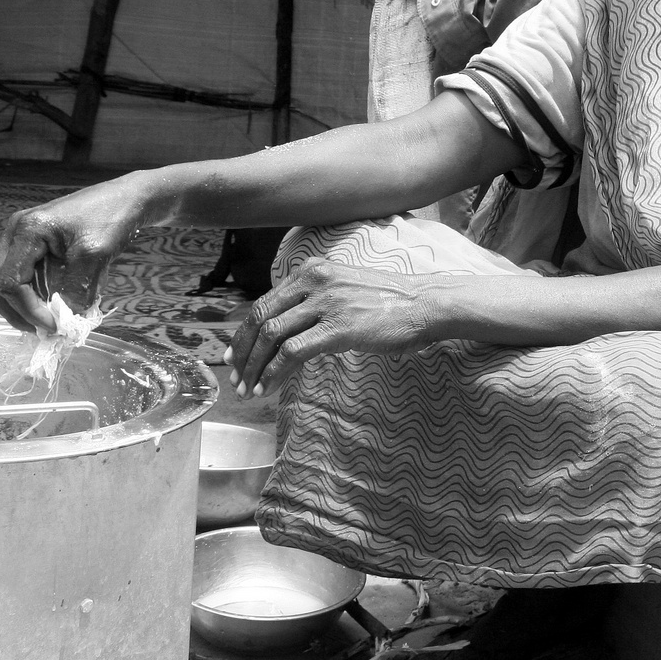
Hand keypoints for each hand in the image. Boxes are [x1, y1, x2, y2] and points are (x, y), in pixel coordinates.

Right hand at [0, 178, 147, 332]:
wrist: (127, 198)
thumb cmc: (112, 217)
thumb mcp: (96, 254)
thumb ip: (77, 289)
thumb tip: (65, 320)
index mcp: (27, 231)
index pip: (8, 282)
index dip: (28, 311)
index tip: (56, 326)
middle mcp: (16, 234)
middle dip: (19, 313)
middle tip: (49, 329)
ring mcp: (23, 239)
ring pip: (8, 284)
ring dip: (28, 306)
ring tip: (56, 318)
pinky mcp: (34, 246)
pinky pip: (25, 278)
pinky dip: (39, 295)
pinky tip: (61, 302)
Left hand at [226, 257, 441, 397]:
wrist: (424, 304)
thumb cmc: (390, 302)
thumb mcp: (345, 288)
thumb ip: (316, 300)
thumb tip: (288, 328)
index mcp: (313, 271)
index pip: (265, 301)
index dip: (244, 331)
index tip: (236, 354)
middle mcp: (314, 281)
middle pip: (261, 316)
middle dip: (243, 350)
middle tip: (236, 376)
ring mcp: (327, 303)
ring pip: (271, 334)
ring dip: (254, 365)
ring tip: (249, 388)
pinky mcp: (339, 327)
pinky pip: (293, 351)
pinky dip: (274, 372)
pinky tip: (268, 387)